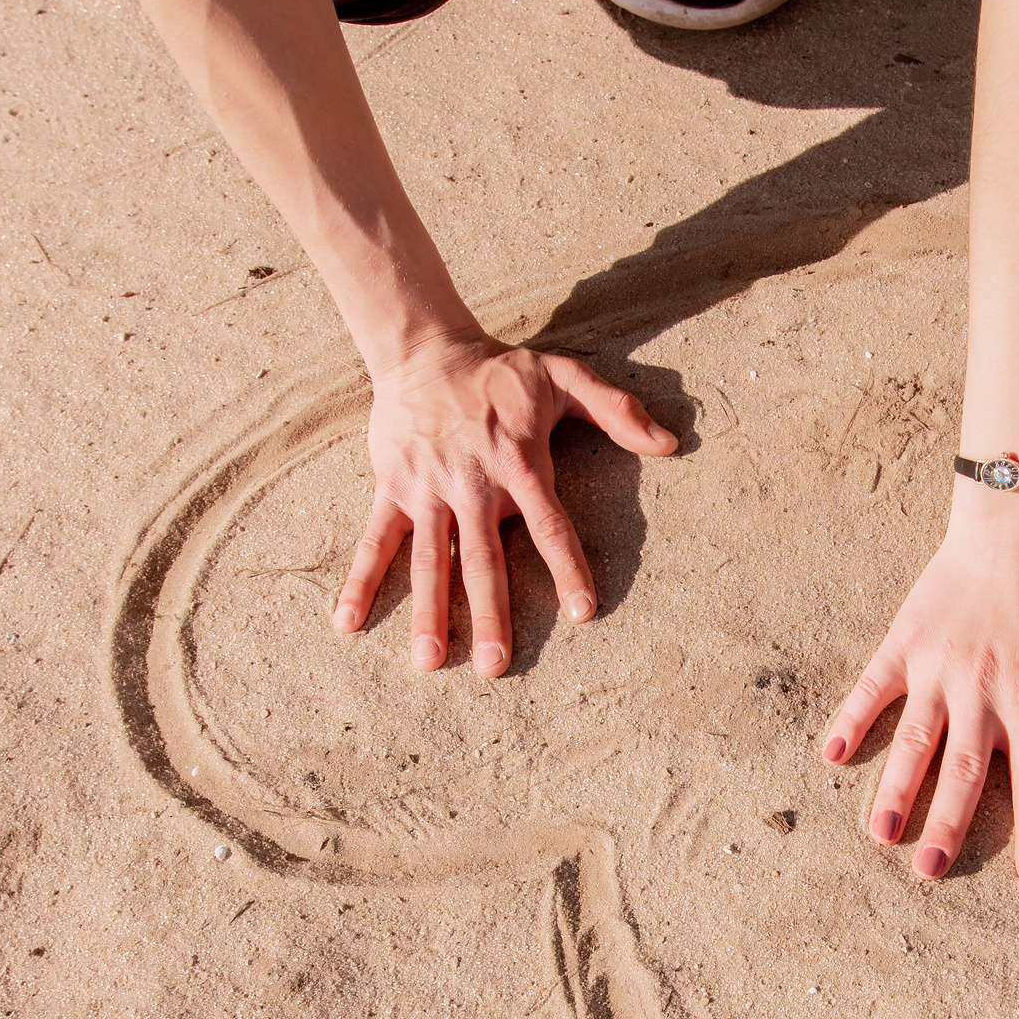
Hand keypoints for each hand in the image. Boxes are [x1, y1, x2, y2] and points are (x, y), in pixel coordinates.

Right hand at [331, 335, 676, 674]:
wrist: (424, 350)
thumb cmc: (501, 372)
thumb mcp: (564, 376)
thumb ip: (616, 410)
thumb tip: (670, 443)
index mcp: (518, 465)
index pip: (549, 525)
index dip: (566, 567)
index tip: (582, 612)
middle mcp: (472, 485)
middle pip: (484, 560)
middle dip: (489, 614)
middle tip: (494, 667)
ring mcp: (427, 491)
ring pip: (430, 561)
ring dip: (429, 612)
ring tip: (430, 661)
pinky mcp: (391, 490)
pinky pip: (375, 541)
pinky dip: (361, 580)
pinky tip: (348, 623)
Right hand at [819, 486, 1018, 881]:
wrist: (1015, 518)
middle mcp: (980, 691)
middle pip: (963, 773)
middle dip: (949, 826)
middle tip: (932, 872)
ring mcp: (936, 668)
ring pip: (914, 742)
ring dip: (896, 790)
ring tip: (882, 834)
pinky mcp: (905, 642)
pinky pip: (872, 687)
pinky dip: (852, 719)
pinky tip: (831, 754)